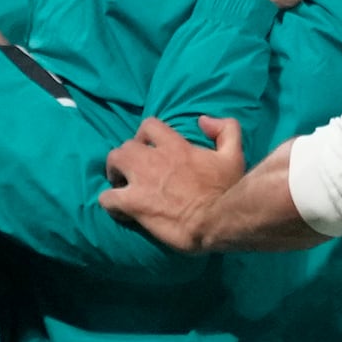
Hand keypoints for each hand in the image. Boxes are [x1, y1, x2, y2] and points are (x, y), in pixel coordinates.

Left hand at [101, 112, 247, 247]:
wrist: (218, 220)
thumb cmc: (227, 190)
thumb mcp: (234, 154)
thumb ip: (225, 130)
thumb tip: (203, 120)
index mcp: (176, 145)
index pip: (149, 126)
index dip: (144, 136)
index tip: (148, 149)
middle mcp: (153, 158)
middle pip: (125, 145)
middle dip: (125, 157)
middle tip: (133, 172)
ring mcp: (141, 181)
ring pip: (113, 163)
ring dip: (114, 173)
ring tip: (122, 186)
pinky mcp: (133, 204)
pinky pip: (107, 198)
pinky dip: (110, 202)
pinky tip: (120, 210)